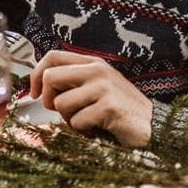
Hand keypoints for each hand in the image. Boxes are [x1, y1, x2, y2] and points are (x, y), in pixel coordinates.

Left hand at [30, 49, 152, 145]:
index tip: (34, 93)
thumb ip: (74, 83)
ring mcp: (104, 87)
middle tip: (63, 112)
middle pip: (50, 77)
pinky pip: (77, 121)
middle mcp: (98, 70)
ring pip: (61, 103)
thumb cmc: (122, 110)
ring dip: (70, 119)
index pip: (52, 56)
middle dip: (49, 100)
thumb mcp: (97, 88)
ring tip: (88, 121)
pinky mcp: (108, 106)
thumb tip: (41, 87)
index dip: (36, 75)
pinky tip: (99, 129)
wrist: (153, 126)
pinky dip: (83, 131)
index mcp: (93, 63)